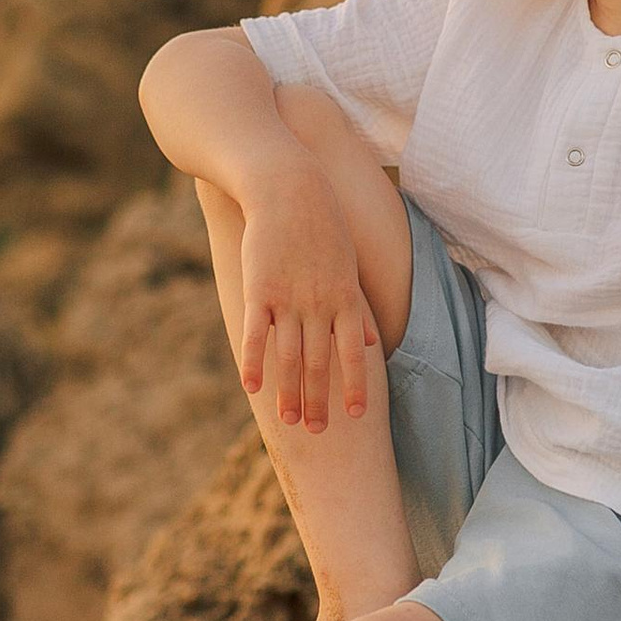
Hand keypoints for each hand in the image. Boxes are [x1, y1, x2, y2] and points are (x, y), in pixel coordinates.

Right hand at [238, 164, 378, 432]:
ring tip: (289, 421)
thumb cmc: (321, 225)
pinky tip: (251, 387)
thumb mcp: (347, 265)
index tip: (354, 415)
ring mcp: (288, 298)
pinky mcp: (259, 289)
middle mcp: (319, 304)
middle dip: (319, 399)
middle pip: (319, 362)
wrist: (288, 188)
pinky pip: (258, 333)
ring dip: (289, 392)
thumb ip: (356, 308)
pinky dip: (255, 362)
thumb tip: (369, 343)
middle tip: (316, 431)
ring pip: (290, 355)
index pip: (353, 353)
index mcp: (344, 299)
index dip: (353, 385)